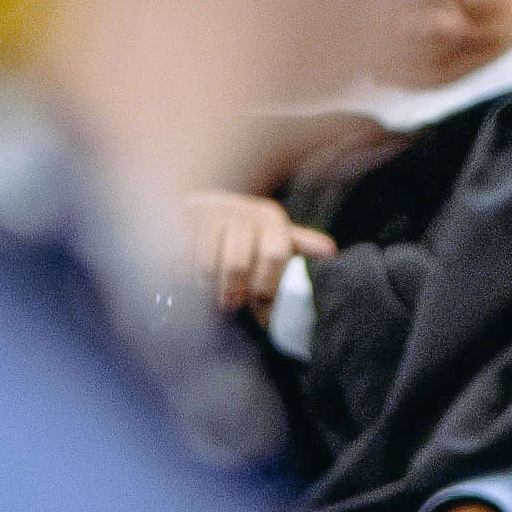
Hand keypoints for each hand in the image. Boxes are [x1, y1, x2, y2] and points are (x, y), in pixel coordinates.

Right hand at [177, 188, 330, 314]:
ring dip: (207, 289)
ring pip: (207, 267)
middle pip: (238, 266)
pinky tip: (189, 280)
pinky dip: (184, 278)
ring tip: (211, 295)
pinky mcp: (180, 222)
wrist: (205, 206)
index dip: (267, 286)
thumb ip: (299, 246)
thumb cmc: (247, 230)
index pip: (276, 255)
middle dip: (233, 294)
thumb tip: (331, 251)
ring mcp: (209, 215)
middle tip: (230, 305)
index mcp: (270, 218)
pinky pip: (181, 261)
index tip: (259, 302)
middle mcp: (241, 213)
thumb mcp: (275, 234)